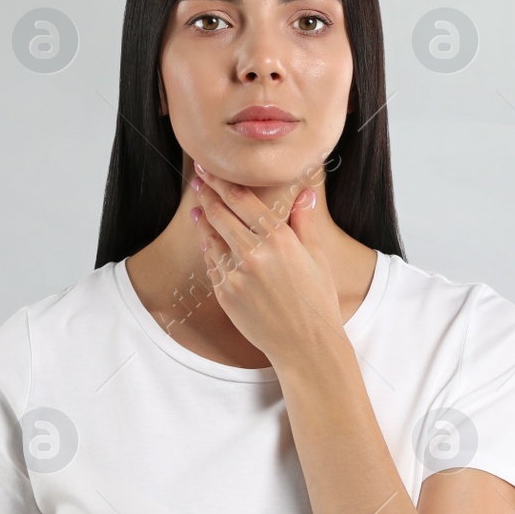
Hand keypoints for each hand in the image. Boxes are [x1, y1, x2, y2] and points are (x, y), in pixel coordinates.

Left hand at [188, 164, 343, 365]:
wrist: (305, 345)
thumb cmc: (317, 301)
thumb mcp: (317, 257)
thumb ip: (305, 222)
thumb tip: (304, 193)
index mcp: (279, 239)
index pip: (242, 200)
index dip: (222, 181)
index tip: (210, 168)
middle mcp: (254, 254)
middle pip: (220, 214)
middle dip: (207, 192)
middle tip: (197, 177)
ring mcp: (236, 275)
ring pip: (211, 237)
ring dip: (202, 218)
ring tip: (196, 205)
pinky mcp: (225, 294)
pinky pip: (212, 264)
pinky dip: (208, 248)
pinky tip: (206, 239)